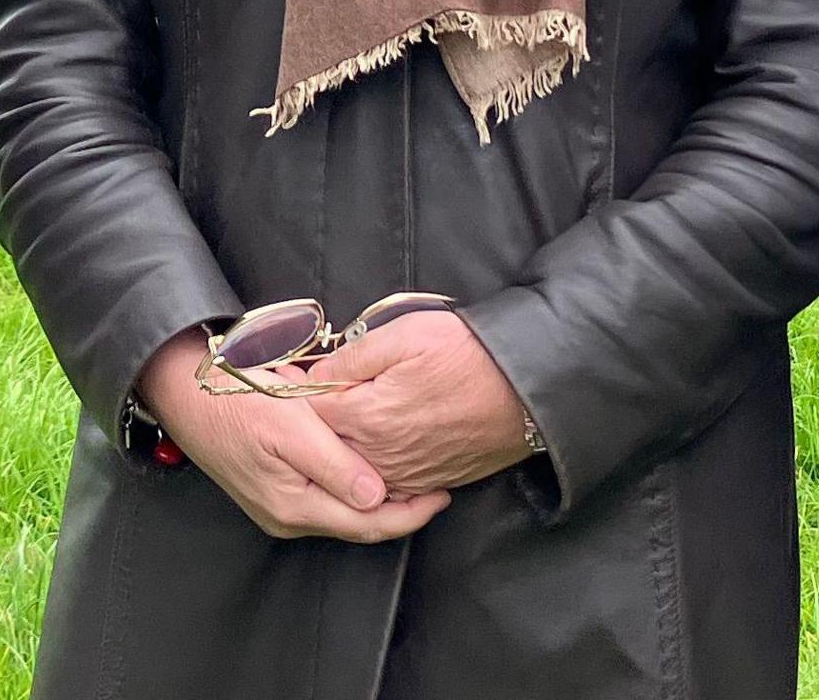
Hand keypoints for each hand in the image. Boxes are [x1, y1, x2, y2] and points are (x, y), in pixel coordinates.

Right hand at [135, 328, 448, 542]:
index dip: (412, 513)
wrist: (182, 389)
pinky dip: (352, 481)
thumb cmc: (234, 400)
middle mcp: (288, 516)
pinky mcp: (273, 488)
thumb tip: (377, 498)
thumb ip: (335, 466)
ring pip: (344, 509)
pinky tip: (368, 459)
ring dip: (378, 493)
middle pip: (359, 523)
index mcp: (295, 507)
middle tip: (437, 481)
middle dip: (401, 506)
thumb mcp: (290, 426)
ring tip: (410, 470)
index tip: (444, 493)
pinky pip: (325, 494)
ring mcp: (278, 505)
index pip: (369, 524)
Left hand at [307, 308, 536, 495]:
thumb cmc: (468, 356)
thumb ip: (353, 357)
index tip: (291, 378)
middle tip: (311, 395)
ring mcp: (405, 474)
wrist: (526, 391)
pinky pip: (387, 483)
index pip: (308, 415)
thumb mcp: (405, 335)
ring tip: (347, 415)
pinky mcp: (429, 481)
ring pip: (354, 468)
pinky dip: (375, 466)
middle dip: (315, 424)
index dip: (296, 393)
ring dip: (344, 445)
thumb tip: (317, 376)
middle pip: (326, 447)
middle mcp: (380, 456)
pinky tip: (378, 443)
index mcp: (366, 418)